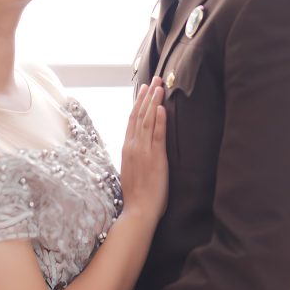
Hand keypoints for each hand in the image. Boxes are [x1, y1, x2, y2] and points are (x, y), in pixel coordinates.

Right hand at [119, 76, 167, 222]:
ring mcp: (144, 151)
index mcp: (127, 148)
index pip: (132, 119)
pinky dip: (160, 120)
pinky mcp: (156, 158)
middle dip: (148, 96)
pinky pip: (158, 135)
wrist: (138, 210)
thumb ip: (133, 156)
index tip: (144, 89)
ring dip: (154, 102)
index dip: (139, 102)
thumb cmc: (137, 195)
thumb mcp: (131, 170)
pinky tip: (162, 108)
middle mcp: (134, 146)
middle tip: (155, 79)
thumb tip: (138, 147)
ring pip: (148, 121)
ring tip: (160, 87)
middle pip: (140, 115)